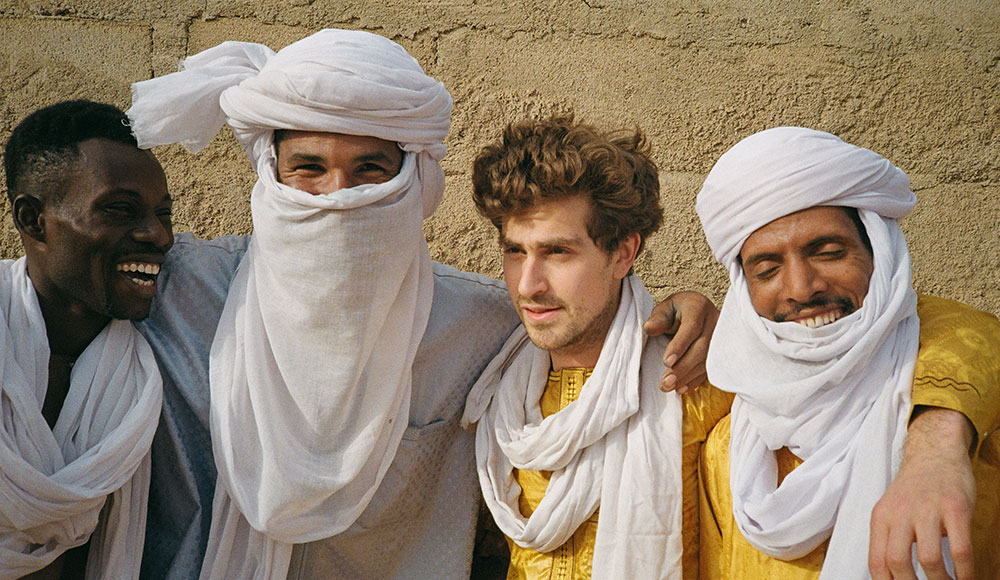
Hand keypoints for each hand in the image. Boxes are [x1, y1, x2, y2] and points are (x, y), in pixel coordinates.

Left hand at [643, 291, 717, 392]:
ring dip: (687, 376)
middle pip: (702, 347)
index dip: (680, 345)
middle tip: (665, 381)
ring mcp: (721, 337)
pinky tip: (681, 388)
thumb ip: (658, 319)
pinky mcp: (721, 351)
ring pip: (708, 361)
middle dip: (683, 367)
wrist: (695, 311)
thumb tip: (649, 328)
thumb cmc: (676, 311)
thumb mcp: (664, 309)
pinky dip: (695, 380)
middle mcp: (715, 321)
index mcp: (698, 307)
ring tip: (668, 386)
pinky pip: (711, 369)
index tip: (666, 362)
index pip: (692, 328)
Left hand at [869, 407, 975, 579]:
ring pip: (929, 560)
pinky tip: (966, 578)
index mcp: (881, 518)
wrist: (934, 454)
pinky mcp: (955, 508)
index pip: (877, 561)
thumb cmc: (913, 488)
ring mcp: (928, 510)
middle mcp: (900, 514)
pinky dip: (964, 571)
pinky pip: (960, 549)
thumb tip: (889, 574)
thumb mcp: (890, 510)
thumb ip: (888, 537)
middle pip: (898, 562)